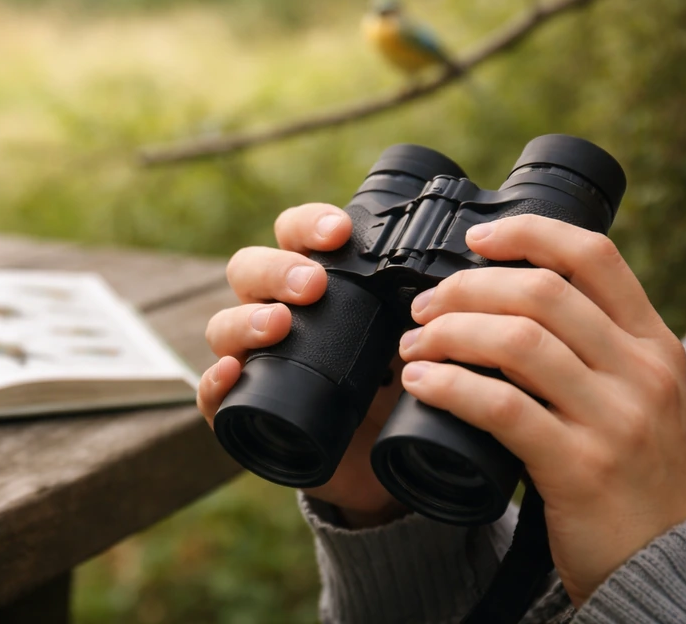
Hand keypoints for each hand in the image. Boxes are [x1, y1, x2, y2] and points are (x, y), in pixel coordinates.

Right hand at [198, 203, 408, 526]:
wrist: (385, 460)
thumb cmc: (398, 384)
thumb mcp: (419, 338)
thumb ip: (435, 303)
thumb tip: (474, 262)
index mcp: (312, 283)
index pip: (293, 235)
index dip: (308, 225)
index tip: (340, 233)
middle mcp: (274, 311)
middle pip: (248, 270)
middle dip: (277, 270)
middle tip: (314, 285)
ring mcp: (252, 359)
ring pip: (223, 325)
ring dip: (246, 319)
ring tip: (278, 326)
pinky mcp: (242, 410)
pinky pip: (210, 393)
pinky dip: (214, 382)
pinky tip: (232, 373)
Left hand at [397, 215, 685, 606]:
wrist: (666, 565)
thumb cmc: (634, 473)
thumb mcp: (638, 396)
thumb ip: (594, 349)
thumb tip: (506, 302)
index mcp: (653, 344)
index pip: (594, 256)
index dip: (528, 232)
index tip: (475, 239)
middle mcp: (642, 372)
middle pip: (540, 292)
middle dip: (466, 289)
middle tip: (424, 308)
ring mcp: (616, 420)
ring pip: (515, 341)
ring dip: (448, 334)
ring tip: (414, 346)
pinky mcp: (582, 468)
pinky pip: (501, 408)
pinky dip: (449, 386)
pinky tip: (420, 383)